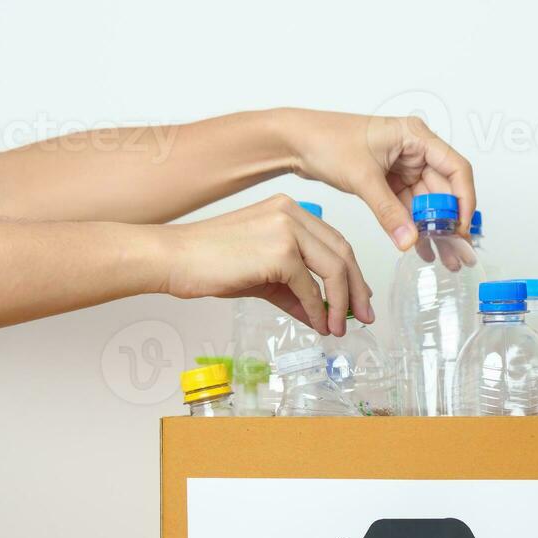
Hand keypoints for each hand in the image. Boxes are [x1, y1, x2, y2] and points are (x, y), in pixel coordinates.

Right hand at [161, 194, 372, 335]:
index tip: (358, 298)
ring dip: (341, 302)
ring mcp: (286, 230)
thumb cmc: (210, 263)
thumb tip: (321, 315)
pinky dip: (318, 309)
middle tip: (363, 316)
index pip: (334, 241)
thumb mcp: (263, 276)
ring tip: (339, 327)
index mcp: (289, 210)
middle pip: (342, 252)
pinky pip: (309, 286)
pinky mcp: (278, 252)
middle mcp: (291, 213)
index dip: (351, 273)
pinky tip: (317, 325)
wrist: (174, 259)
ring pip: (333, 268)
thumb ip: (295, 291)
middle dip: (356, 289)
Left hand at [278, 109, 477, 250]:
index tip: (462, 227)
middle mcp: (413, 149)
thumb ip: (388, 212)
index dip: (464, 200)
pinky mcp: (389, 180)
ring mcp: (402, 165)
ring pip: (427, 202)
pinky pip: (409, 207)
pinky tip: (419, 248)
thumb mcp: (362, 178)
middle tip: (456, 252)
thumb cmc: (326, 140)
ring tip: (443, 257)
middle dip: (449, 222)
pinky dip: (413, 227)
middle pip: (443, 189)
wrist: (295, 142)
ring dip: (433, 229)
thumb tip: (410, 240)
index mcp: (415, 136)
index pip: (456, 168)